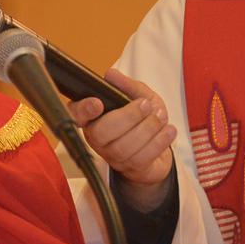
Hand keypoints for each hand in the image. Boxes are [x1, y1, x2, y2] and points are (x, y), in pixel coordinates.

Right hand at [69, 70, 176, 208]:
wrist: (160, 144)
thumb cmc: (143, 118)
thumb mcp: (138, 96)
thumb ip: (126, 85)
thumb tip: (110, 74)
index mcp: (92, 118)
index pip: (76, 115)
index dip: (83, 110)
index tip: (98, 103)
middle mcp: (97, 139)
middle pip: (102, 133)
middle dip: (127, 117)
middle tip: (146, 105)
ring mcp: (113, 156)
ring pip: (124, 147)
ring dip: (147, 128)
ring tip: (161, 115)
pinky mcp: (131, 168)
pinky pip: (142, 158)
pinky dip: (159, 141)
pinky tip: (168, 129)